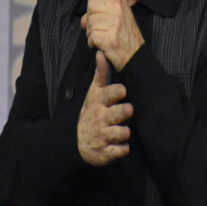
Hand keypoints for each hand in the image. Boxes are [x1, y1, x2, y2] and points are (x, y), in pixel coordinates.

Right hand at [77, 50, 133, 165]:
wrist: (78, 139)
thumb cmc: (92, 111)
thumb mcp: (94, 92)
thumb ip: (100, 75)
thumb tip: (101, 53)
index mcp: (99, 103)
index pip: (107, 95)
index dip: (115, 93)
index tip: (122, 90)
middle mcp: (100, 118)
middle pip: (114, 114)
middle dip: (121, 112)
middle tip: (128, 109)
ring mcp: (102, 135)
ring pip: (116, 133)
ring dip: (122, 132)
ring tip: (125, 131)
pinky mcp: (105, 151)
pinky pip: (115, 152)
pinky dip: (120, 151)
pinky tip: (123, 148)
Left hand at [80, 0, 143, 70]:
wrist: (135, 53)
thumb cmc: (125, 32)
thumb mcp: (118, 12)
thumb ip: (100, 7)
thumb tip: (82, 18)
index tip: (98, 4)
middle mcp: (118, 6)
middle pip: (90, 3)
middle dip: (91, 16)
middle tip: (101, 24)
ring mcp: (114, 21)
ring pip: (89, 21)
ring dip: (91, 31)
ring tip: (103, 34)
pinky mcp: (109, 37)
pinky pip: (91, 35)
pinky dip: (93, 41)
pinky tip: (102, 42)